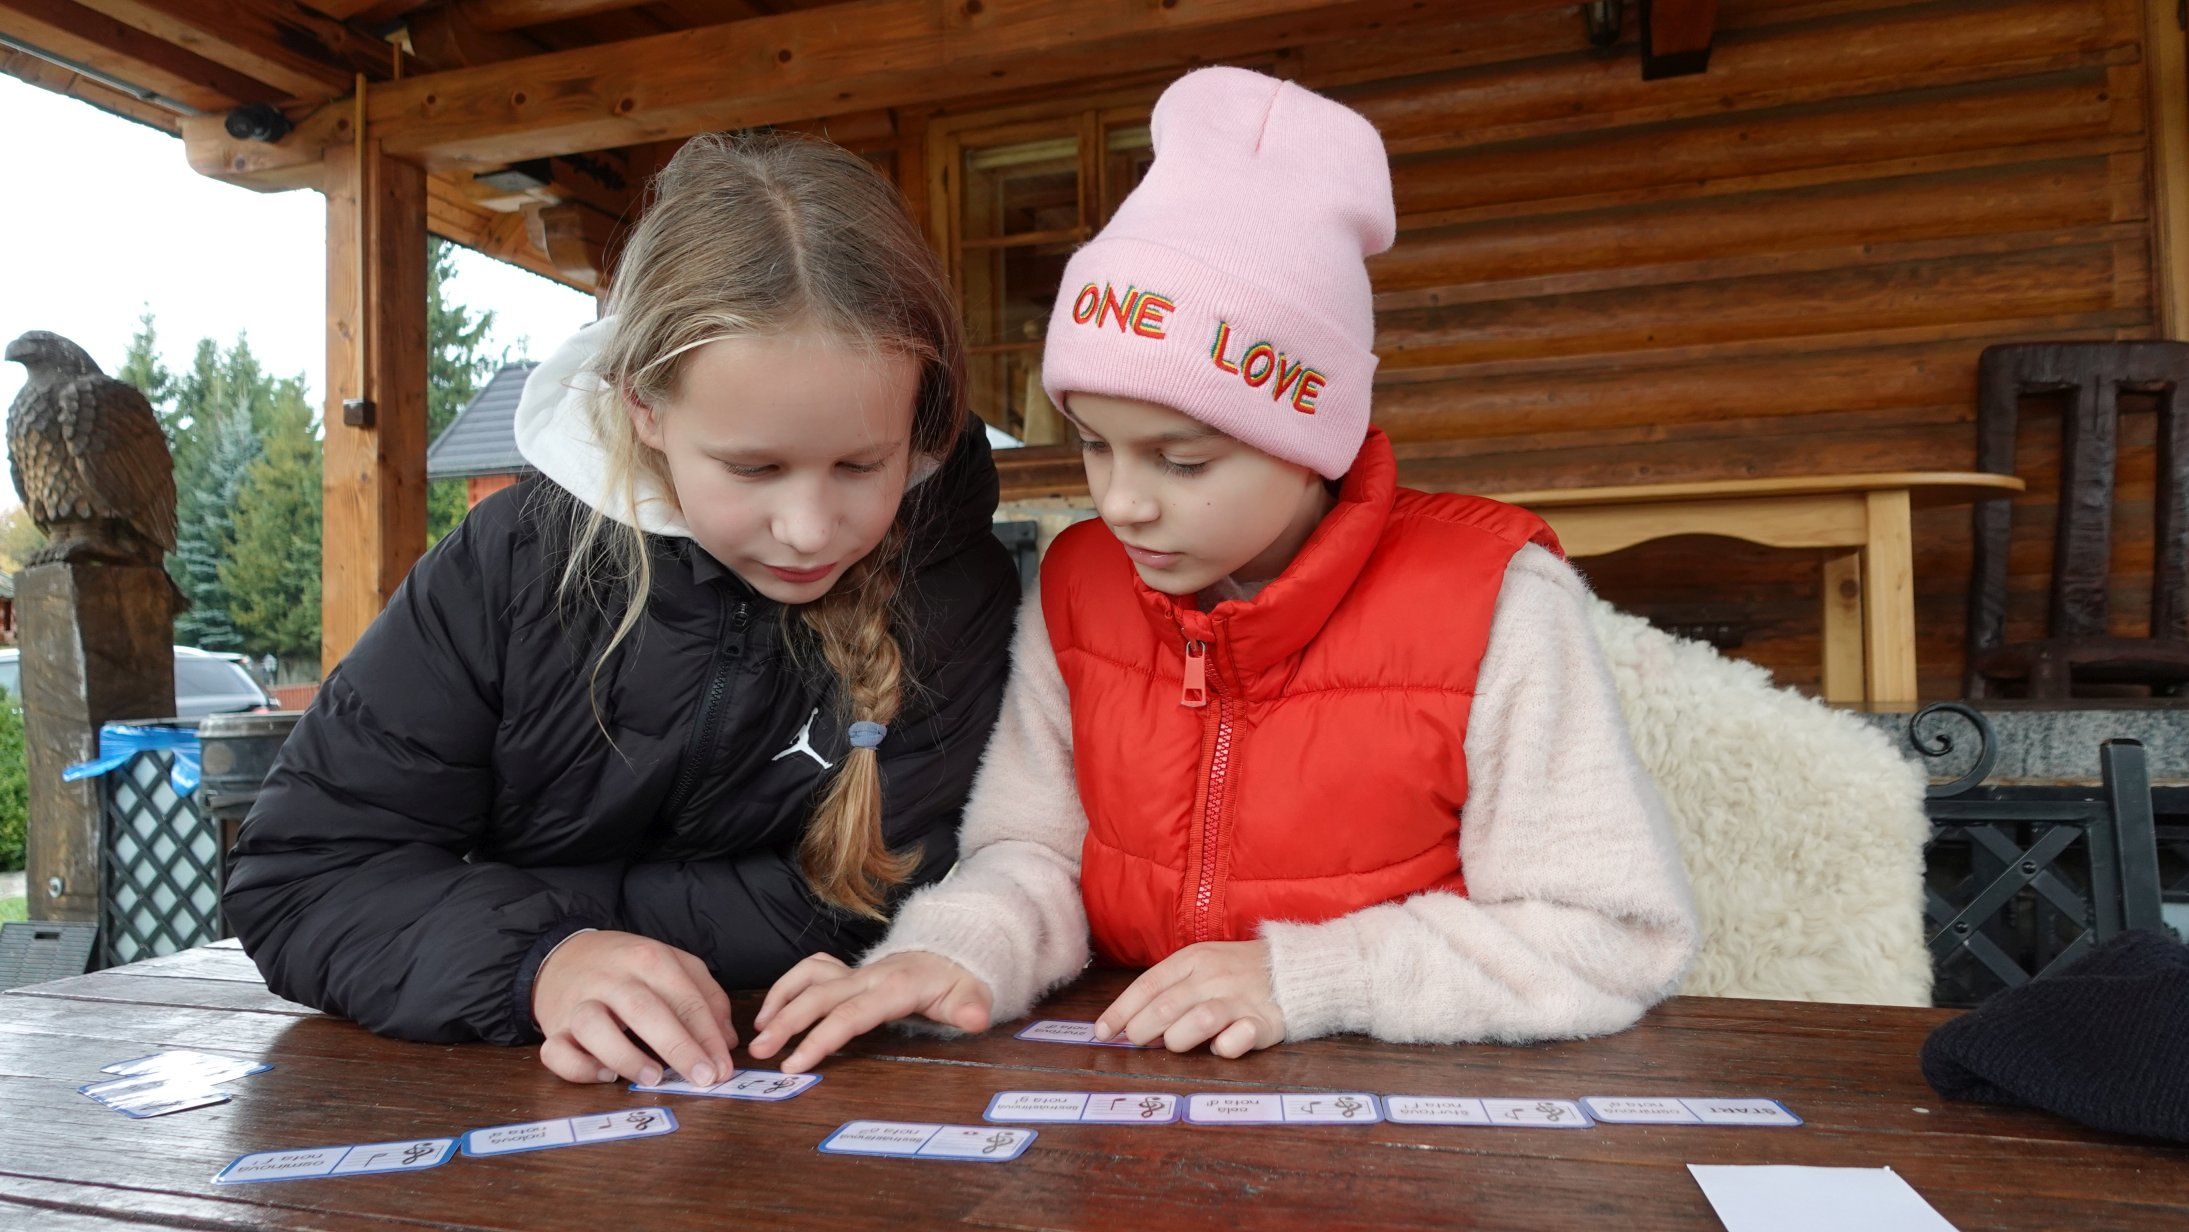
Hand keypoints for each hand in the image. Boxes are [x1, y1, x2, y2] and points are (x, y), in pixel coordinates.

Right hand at [531, 930, 736, 1087]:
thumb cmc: (628, 967)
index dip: (709, 1036)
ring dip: (625, 1056)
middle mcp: (612, 979)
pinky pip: (556, 1052)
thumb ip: (706, 996)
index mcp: (649, 959)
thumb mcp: (672, 964)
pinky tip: (606, 1075)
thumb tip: (727, 1041)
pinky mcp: (553, 1027)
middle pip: (645, 1010)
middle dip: (679, 1047)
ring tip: (654, 1077)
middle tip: (704, 1078)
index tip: (724, 1067)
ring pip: (594, 1027)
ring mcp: (578, 1003)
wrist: (565, 955)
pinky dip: (579, 1067)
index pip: (685, 998)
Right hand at [747, 951, 993, 1074]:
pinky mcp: (846, 971)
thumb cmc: (957, 981)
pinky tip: (773, 1010)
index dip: (820, 1039)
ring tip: (757, 1032)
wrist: (950, 953)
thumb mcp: (972, 994)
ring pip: (807, 977)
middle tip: (760, 1052)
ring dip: (779, 1001)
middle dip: (786, 1023)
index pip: (850, 1015)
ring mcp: (854, 971)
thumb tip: (976, 1018)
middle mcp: (867, 976)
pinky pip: (810, 970)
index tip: (794, 1065)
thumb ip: (971, 1007)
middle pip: (818, 995)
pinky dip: (786, 986)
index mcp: (894, 988)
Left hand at [1094, 940, 1285, 1057]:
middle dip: (1141, 1030)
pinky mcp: (1265, 1022)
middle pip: (1164, 1006)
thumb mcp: (1203, 966)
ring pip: (1196, 1020)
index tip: (1101, 1034)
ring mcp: (1240, 998)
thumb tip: (1131, 1024)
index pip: (1147, 985)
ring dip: (1177, 1039)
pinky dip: (1223, 1047)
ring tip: (1177, 1044)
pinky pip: (1237, 1039)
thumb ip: (1171, 990)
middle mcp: (1213, 976)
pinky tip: (1219, 1047)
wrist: (1297, 967)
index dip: (1120, 1011)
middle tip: (1137, 1043)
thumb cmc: (1240, 971)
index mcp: (1193, 959)